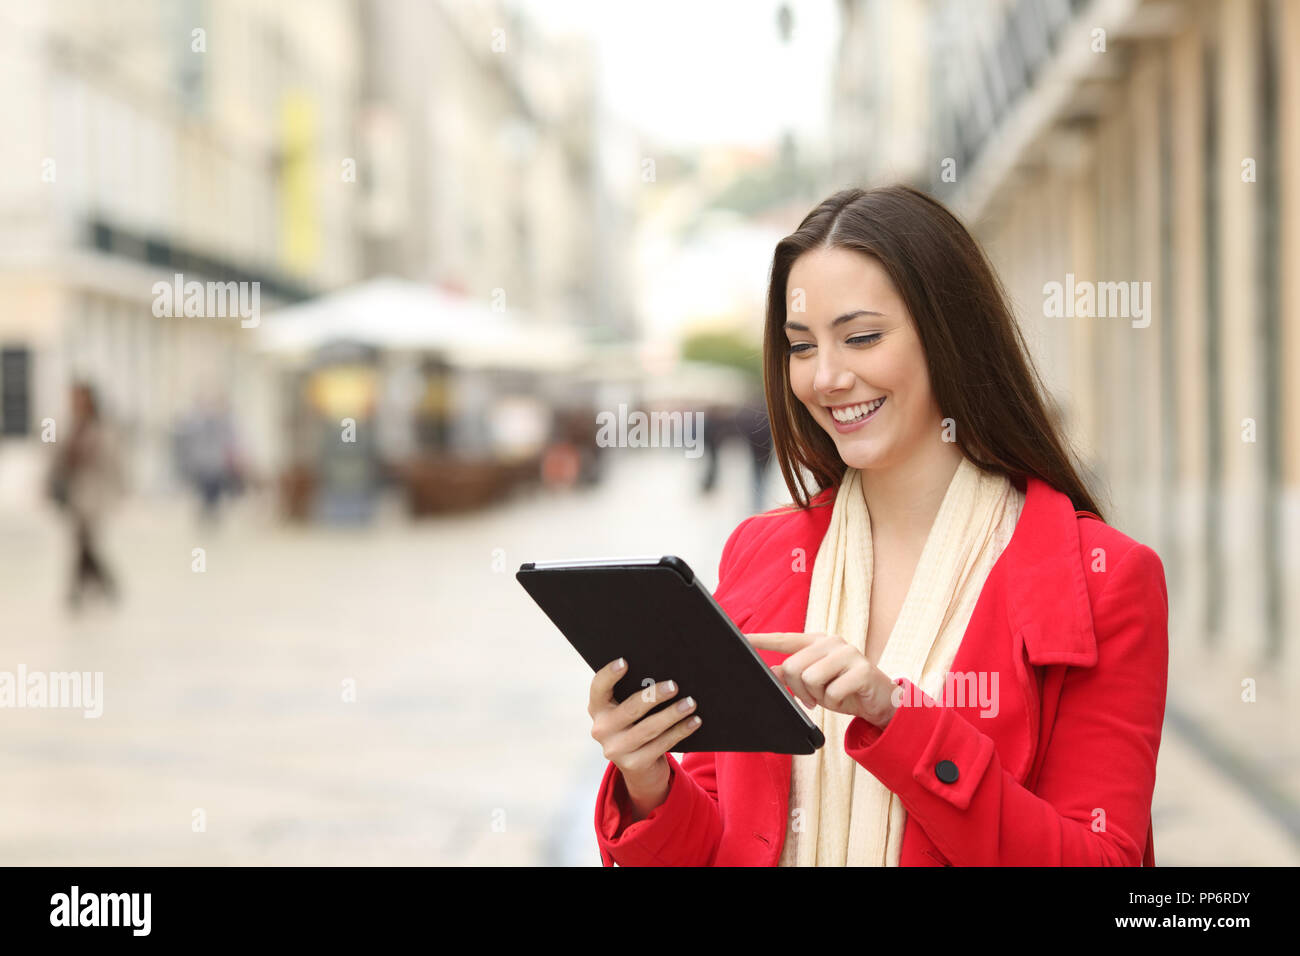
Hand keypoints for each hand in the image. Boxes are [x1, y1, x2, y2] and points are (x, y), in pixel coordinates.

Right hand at [587, 658, 702, 798]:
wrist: (638, 767)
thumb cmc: (636, 726)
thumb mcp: (627, 712)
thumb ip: (634, 695)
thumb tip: (663, 676)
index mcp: (598, 709)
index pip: (598, 688)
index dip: (609, 674)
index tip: (624, 662)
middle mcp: (601, 729)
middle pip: (630, 709)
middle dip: (654, 696)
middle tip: (674, 685)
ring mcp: (616, 750)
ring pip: (649, 728)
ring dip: (672, 714)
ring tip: (690, 703)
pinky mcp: (634, 764)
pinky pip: (661, 744)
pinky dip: (680, 731)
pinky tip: (694, 721)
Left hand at [745, 632, 897, 727]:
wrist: (881, 702)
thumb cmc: (845, 690)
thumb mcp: (815, 685)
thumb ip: (794, 676)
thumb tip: (772, 671)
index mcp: (817, 642)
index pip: (785, 639)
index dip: (762, 640)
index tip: (742, 638)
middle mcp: (831, 642)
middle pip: (793, 666)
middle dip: (799, 689)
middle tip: (814, 697)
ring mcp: (848, 653)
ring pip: (810, 678)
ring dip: (818, 697)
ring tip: (832, 695)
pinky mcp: (862, 669)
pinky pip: (832, 692)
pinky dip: (835, 703)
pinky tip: (846, 699)